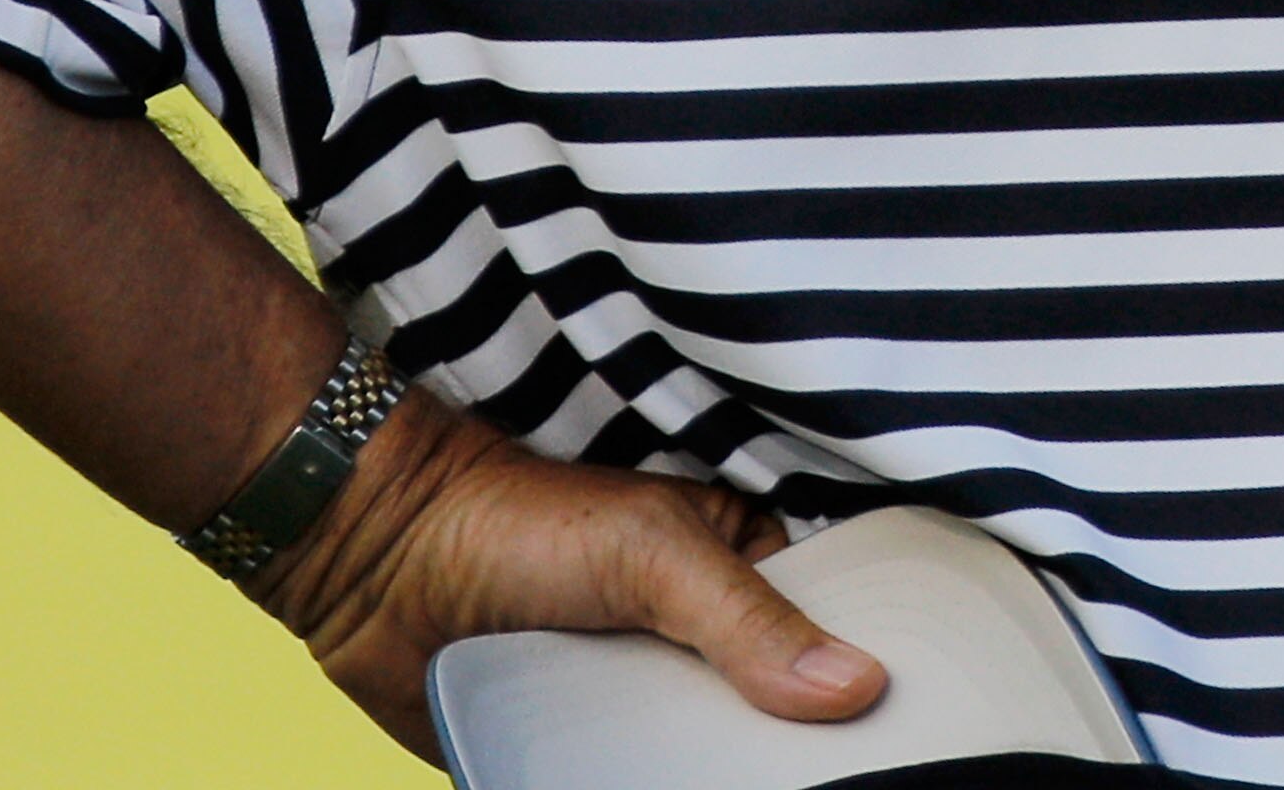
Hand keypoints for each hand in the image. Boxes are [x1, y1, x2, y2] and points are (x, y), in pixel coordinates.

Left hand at [256, 393, 888, 757]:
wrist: (375, 563)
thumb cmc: (517, 521)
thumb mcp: (652, 554)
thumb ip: (747, 619)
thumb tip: (856, 686)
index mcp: (737, 568)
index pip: (831, 631)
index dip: (866, 678)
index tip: (908, 729)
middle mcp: (696, 641)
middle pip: (774, 718)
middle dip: (790, 755)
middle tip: (839, 786)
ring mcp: (635, 702)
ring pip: (704, 767)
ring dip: (715, 785)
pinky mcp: (575, 754)